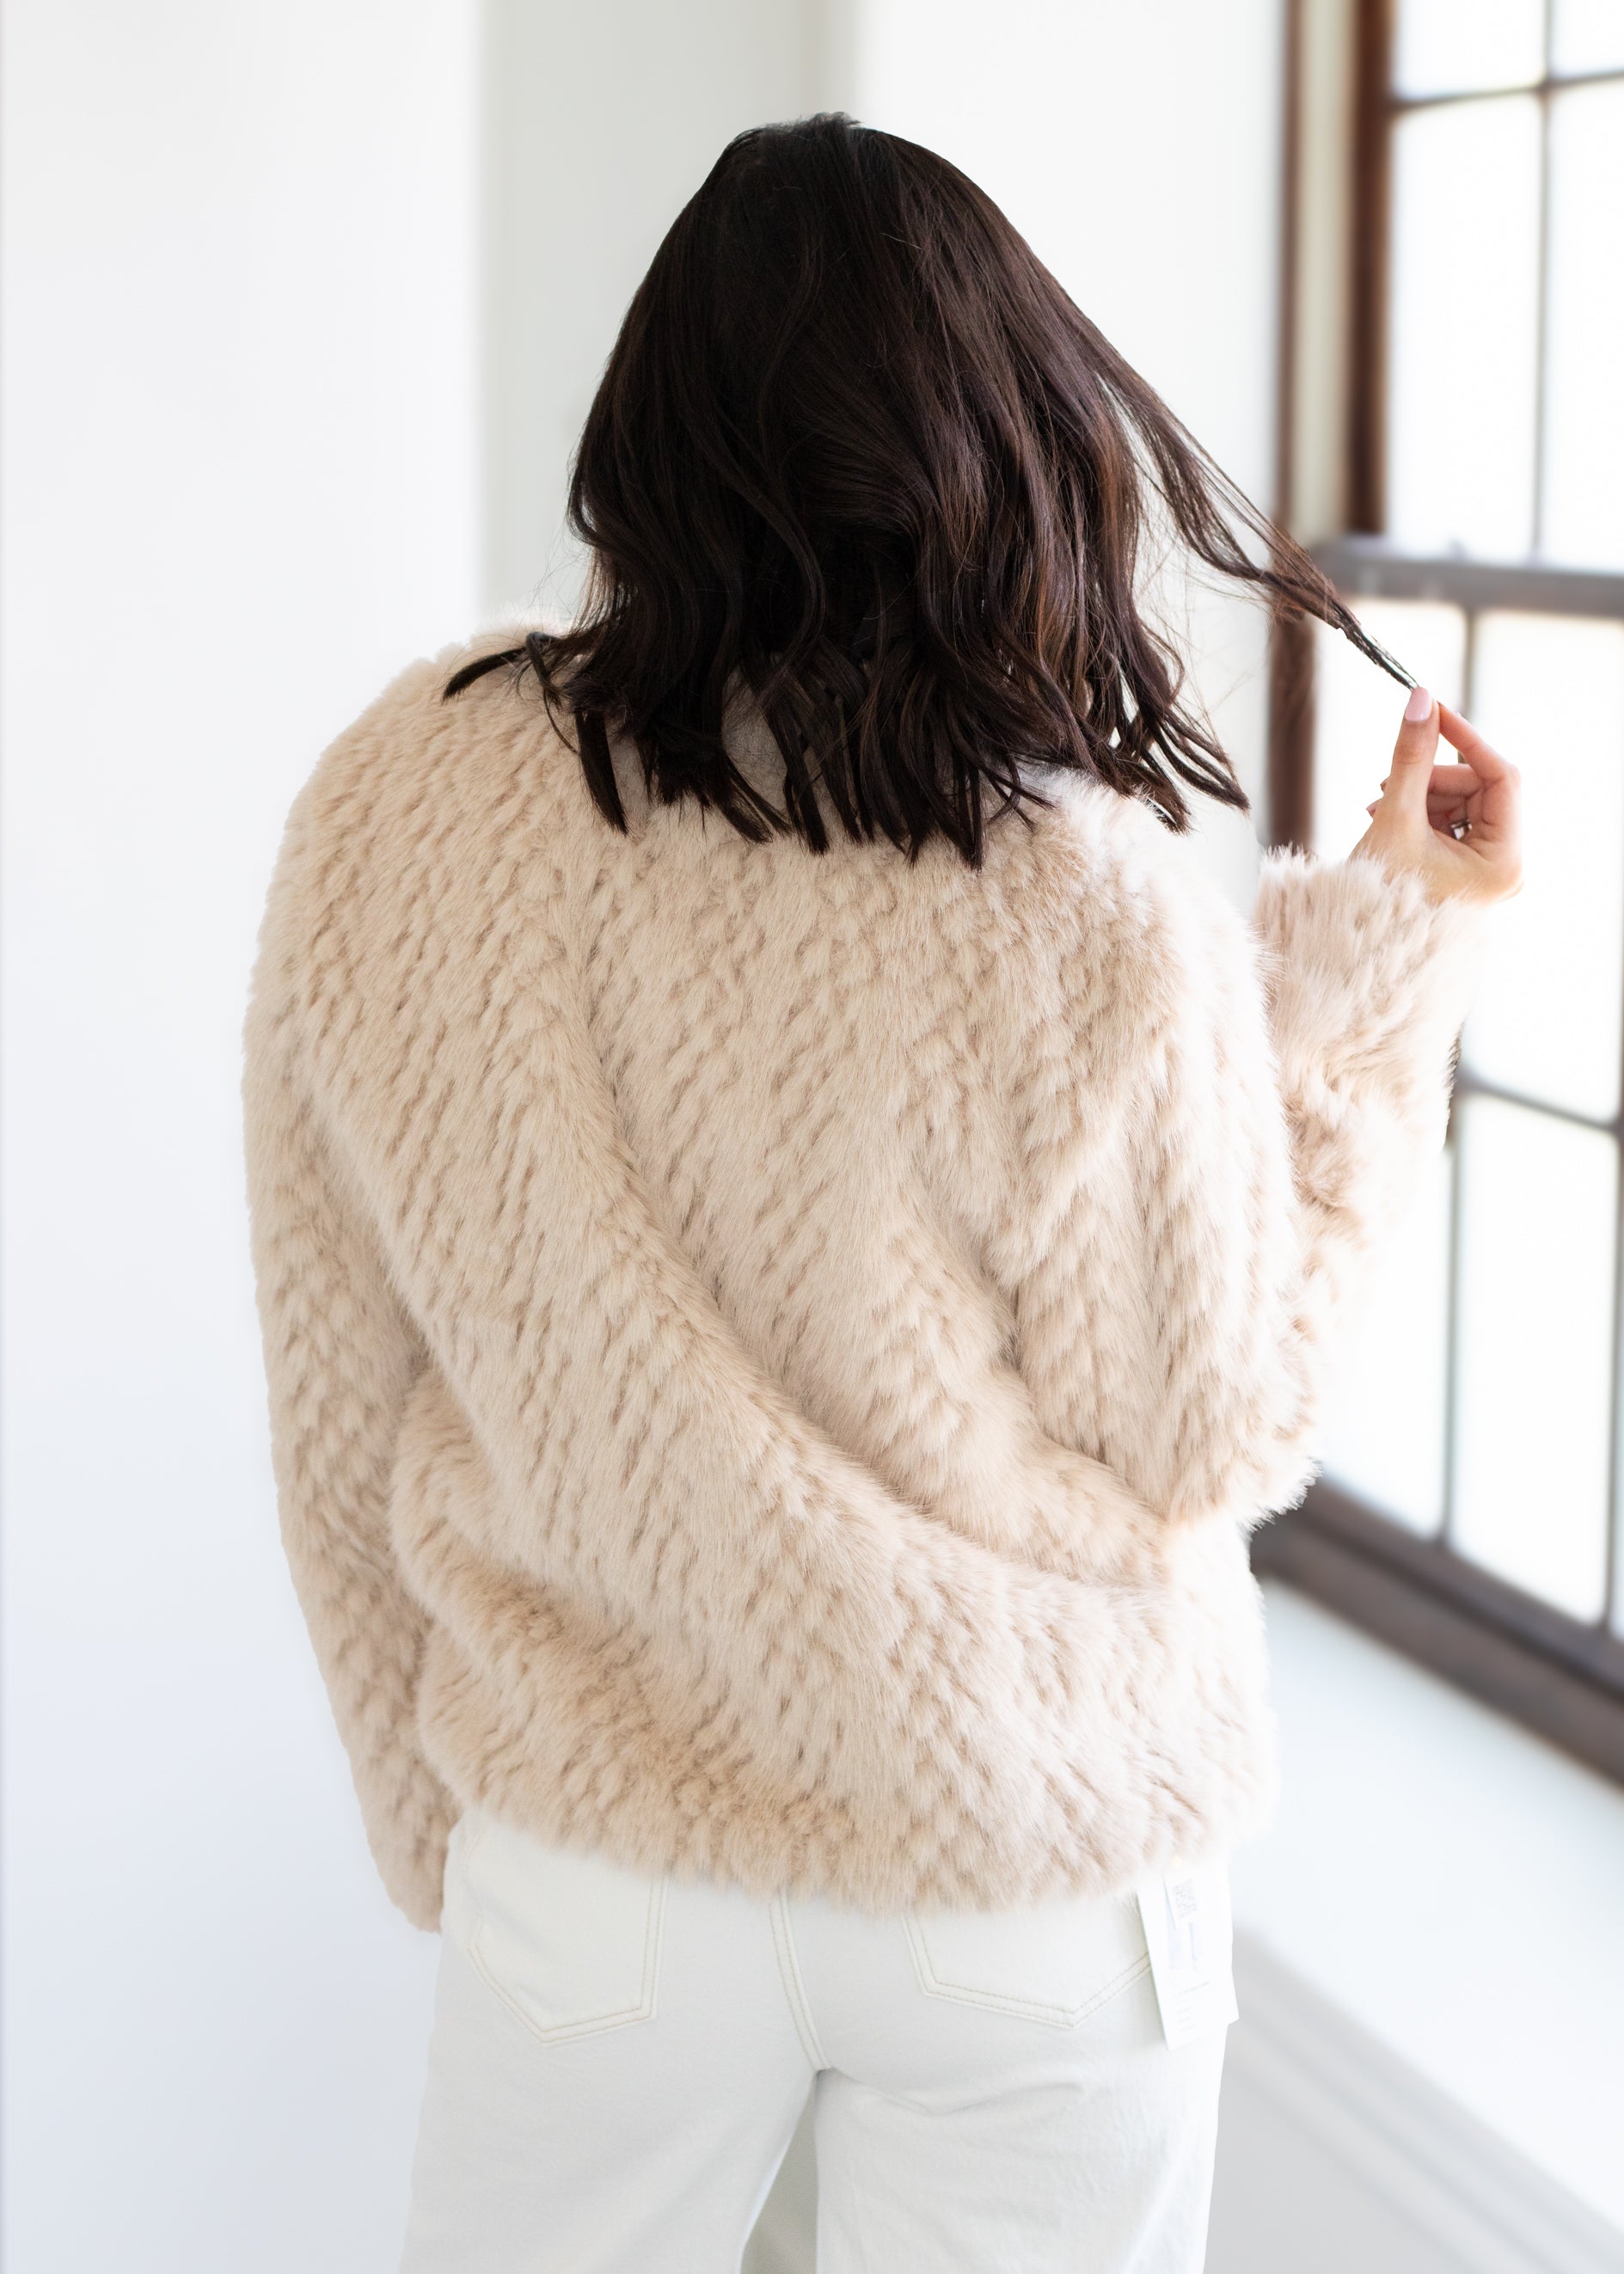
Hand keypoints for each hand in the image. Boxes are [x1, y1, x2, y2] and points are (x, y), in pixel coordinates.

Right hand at [1351, 685, 1522, 905]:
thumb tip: (1420, 700)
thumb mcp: (1396, 818)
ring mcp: (1488, 870)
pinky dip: (1422, 814)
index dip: (1467, 739)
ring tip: (1380, 809)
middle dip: (1433, 779)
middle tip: (1388, 783)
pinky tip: (1389, 821)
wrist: (1354, 948)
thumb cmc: (1376, 899)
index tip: (1434, 710)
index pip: (1501, 777)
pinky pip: (1453, 822)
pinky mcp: (1469, 871)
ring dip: (1422, 795)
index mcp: (1504, 862)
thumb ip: (1411, 756)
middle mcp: (1506, 867)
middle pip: (1480, 790)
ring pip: (1464, 803)